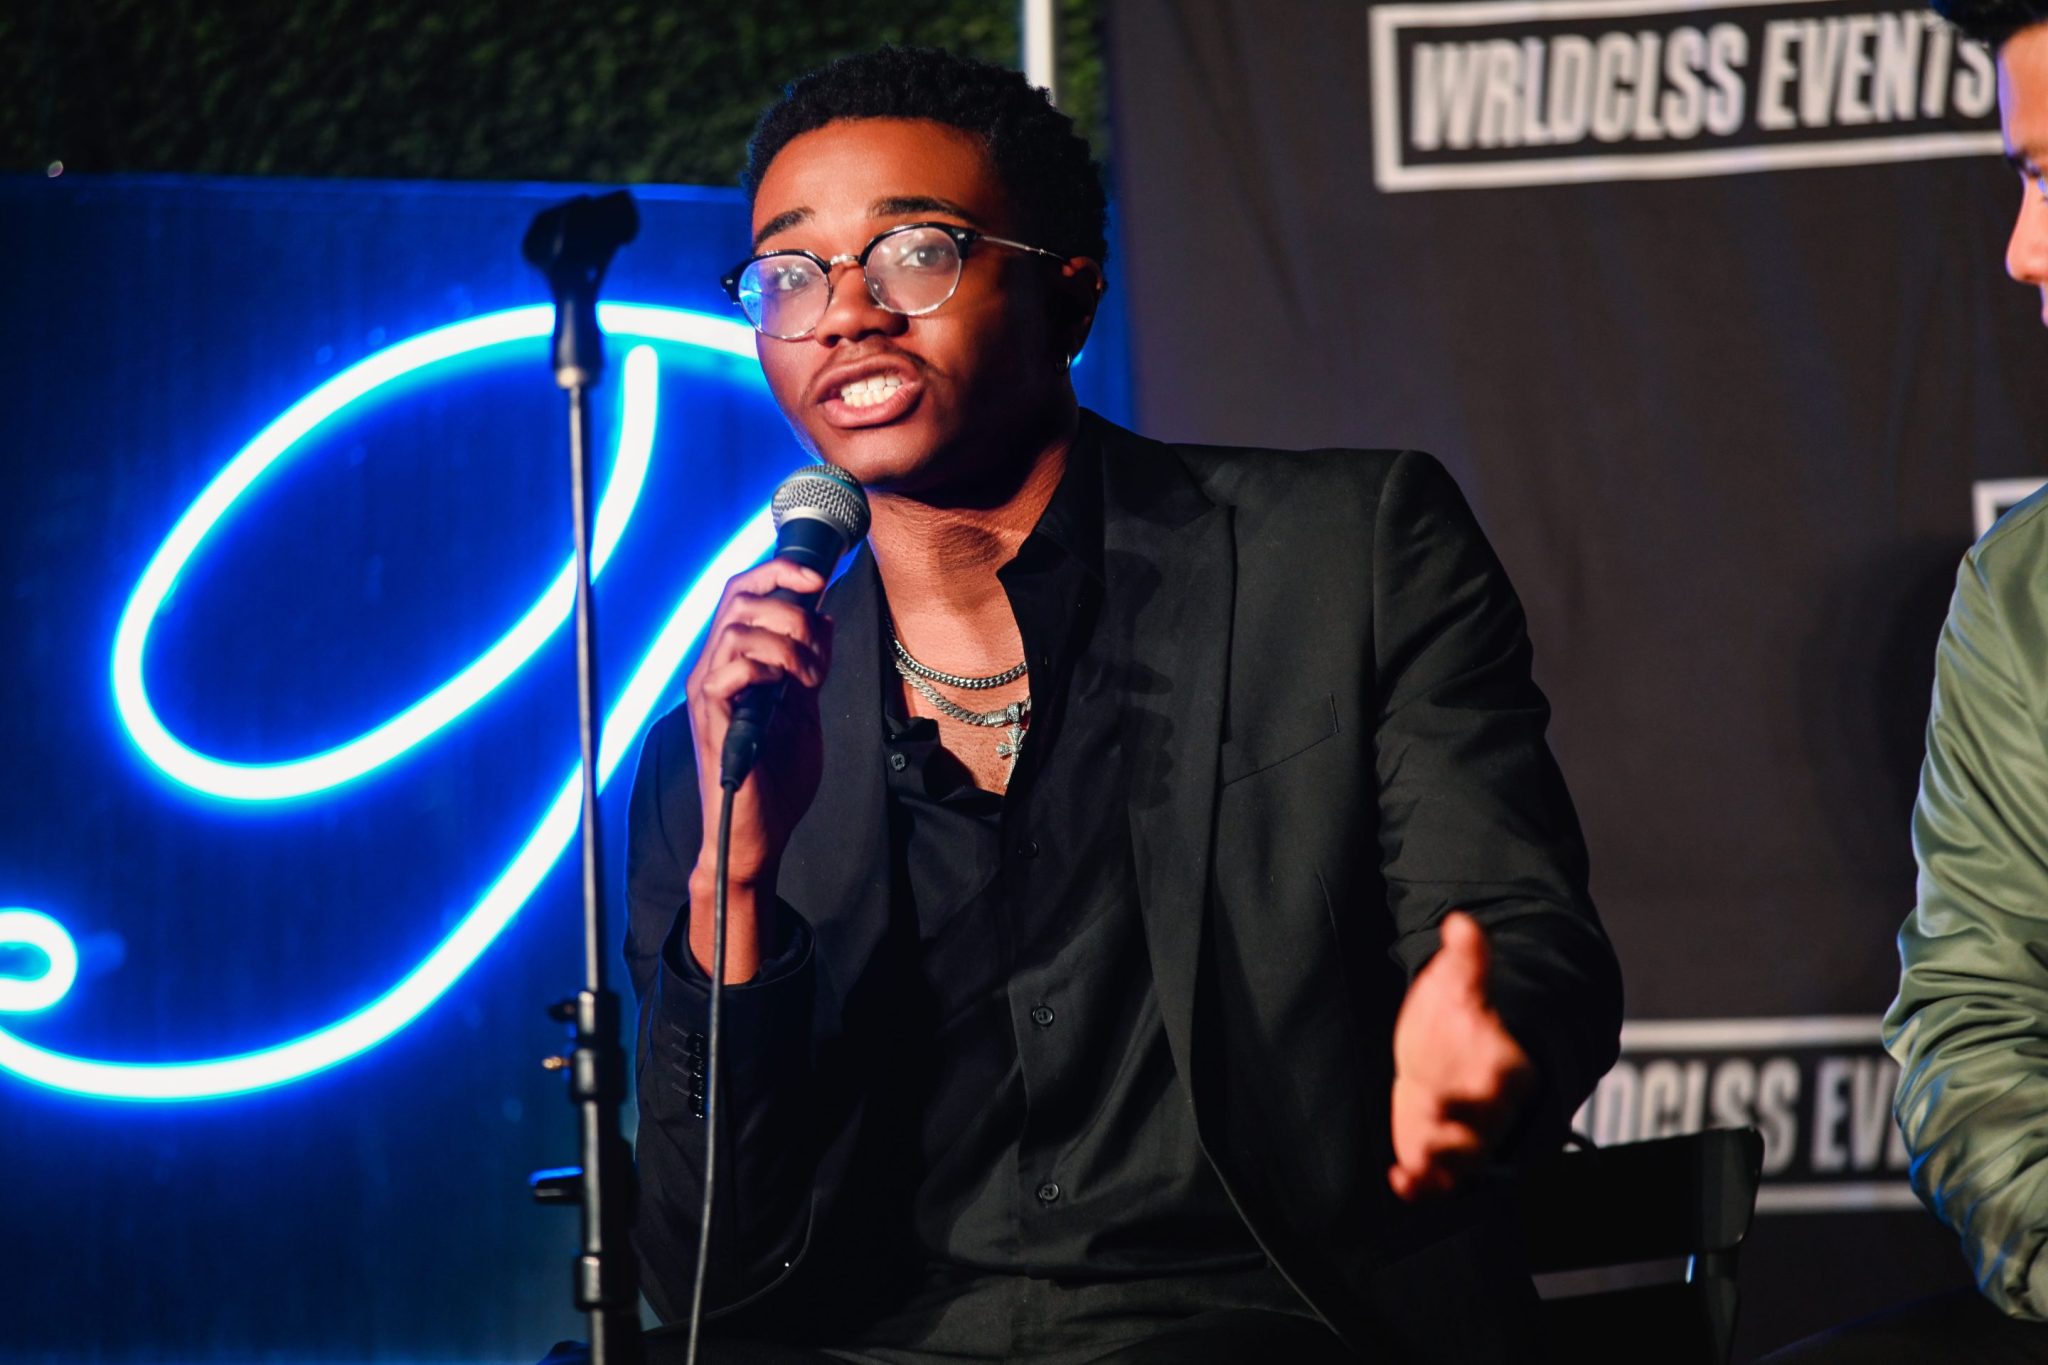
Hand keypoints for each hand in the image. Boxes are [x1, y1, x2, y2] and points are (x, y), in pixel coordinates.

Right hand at [683, 559, 834, 978]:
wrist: (761, 834)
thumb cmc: (777, 780)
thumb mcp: (805, 709)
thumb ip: (811, 664)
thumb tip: (822, 618)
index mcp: (734, 662)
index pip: (743, 593)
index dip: (778, 573)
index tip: (817, 580)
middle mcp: (713, 669)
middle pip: (737, 596)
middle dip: (789, 606)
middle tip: (817, 646)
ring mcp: (709, 692)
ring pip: (736, 627)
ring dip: (786, 643)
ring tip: (808, 678)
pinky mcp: (712, 718)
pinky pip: (729, 668)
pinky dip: (766, 667)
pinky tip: (787, 690)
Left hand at [1388, 911, 1534, 1200]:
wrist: (1453, 1049)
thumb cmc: (1461, 1016)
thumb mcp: (1460, 982)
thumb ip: (1466, 959)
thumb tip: (1460, 922)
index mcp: (1506, 1063)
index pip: (1505, 1075)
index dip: (1485, 1081)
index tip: (1461, 1080)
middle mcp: (1493, 1106)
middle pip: (1487, 1125)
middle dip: (1462, 1127)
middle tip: (1432, 1119)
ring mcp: (1470, 1135)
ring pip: (1466, 1159)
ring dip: (1443, 1163)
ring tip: (1416, 1161)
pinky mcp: (1442, 1155)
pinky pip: (1439, 1180)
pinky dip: (1421, 1186)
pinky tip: (1399, 1181)